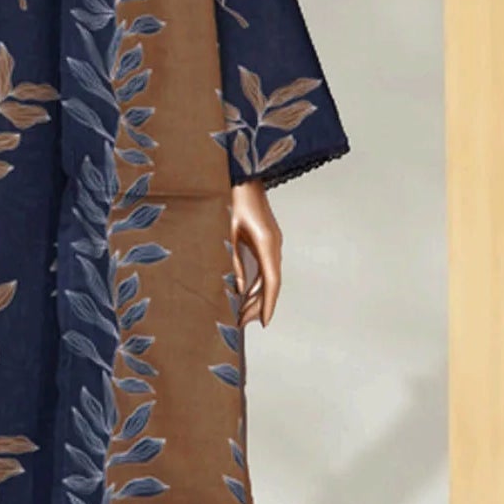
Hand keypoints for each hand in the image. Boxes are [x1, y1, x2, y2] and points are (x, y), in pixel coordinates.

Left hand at [231, 178, 281, 327]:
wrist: (243, 180)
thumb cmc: (232, 203)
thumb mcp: (228, 235)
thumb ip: (234, 262)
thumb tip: (240, 288)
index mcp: (267, 244)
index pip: (272, 282)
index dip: (269, 304)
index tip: (265, 323)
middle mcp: (274, 246)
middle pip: (271, 283)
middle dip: (259, 305)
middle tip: (244, 322)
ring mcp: (273, 244)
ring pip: (269, 276)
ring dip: (258, 294)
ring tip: (242, 312)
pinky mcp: (267, 241)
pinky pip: (265, 267)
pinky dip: (257, 282)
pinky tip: (246, 292)